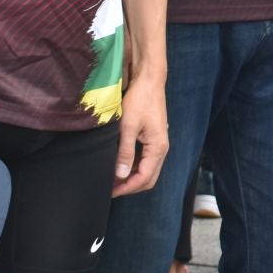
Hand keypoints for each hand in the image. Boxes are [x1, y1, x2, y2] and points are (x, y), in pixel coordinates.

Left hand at [112, 74, 169, 196]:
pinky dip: (134, 167)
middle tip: (110, 188)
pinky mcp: (154, 138)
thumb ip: (125, 152)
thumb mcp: (128, 126)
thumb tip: (120, 175)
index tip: (110, 191)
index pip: (144, 178)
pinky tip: (121, 165)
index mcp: (158, 147)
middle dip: (130, 186)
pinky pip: (146, 160)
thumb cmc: (140, 100)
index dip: (126, 188)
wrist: (149, 80)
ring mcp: (158, 143)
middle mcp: (162, 148)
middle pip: (149, 178)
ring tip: (113, 178)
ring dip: (131, 177)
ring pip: (148, 170)